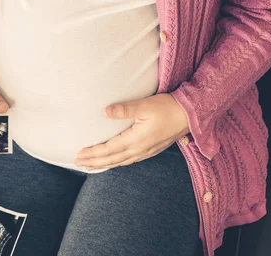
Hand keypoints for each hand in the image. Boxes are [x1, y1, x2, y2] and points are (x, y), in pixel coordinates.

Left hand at [75, 94, 189, 169]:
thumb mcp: (145, 105)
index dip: (93, 153)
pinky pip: (130, 160)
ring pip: (121, 161)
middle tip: (78, 164)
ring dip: (104, 164)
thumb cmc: (168, 107)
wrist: (192, 114)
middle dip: (94, 162)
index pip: (109, 149)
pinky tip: (114, 161)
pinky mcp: (152, 149)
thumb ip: (124, 109)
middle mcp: (141, 149)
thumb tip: (104, 111)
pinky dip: (117, 162)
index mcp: (137, 139)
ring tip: (91, 165)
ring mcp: (147, 151)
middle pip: (113, 159)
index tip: (79, 155)